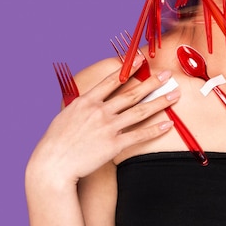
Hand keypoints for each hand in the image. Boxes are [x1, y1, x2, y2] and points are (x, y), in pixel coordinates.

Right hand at [28, 65, 176, 187]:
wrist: (51, 166)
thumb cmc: (55, 143)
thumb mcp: (66, 116)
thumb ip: (82, 106)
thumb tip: (90, 100)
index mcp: (86, 101)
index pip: (111, 80)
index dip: (128, 69)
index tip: (141, 60)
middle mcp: (99, 111)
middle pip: (131, 93)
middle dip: (152, 82)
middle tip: (167, 74)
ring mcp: (107, 127)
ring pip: (140, 111)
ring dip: (160, 102)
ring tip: (175, 94)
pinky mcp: (113, 145)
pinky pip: (139, 135)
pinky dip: (155, 129)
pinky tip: (168, 123)